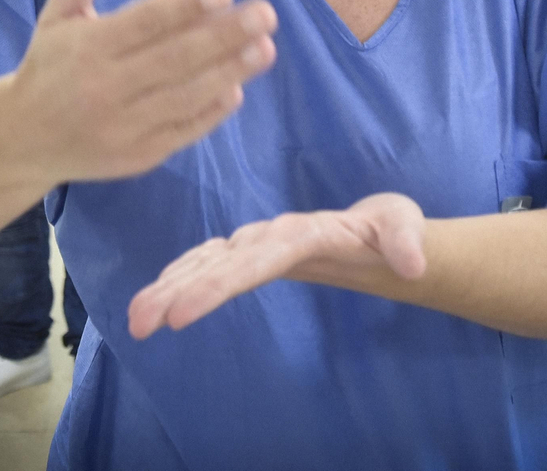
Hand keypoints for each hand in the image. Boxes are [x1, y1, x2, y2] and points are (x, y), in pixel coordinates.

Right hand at [4, 0, 277, 181]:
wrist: (22, 141)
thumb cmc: (48, 68)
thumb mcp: (56, 19)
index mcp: (88, 48)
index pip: (143, 23)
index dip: (183, 7)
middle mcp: (106, 87)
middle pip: (174, 59)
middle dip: (223, 36)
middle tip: (265, 13)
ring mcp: (124, 126)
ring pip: (185, 96)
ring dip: (230, 72)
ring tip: (266, 48)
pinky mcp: (138, 156)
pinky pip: (182, 131)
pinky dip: (212, 113)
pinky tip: (239, 88)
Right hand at [127, 193, 426, 338]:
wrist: (378, 233)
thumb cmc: (390, 230)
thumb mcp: (404, 226)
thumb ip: (406, 239)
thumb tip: (411, 265)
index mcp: (303, 232)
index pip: (255, 258)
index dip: (218, 283)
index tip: (183, 312)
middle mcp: (271, 237)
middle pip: (219, 262)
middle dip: (178, 288)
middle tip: (141, 321)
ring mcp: (258, 246)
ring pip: (206, 263)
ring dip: (169, 287)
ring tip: (136, 319)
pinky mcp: (252, 258)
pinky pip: (209, 266)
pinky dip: (180, 279)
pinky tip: (154, 302)